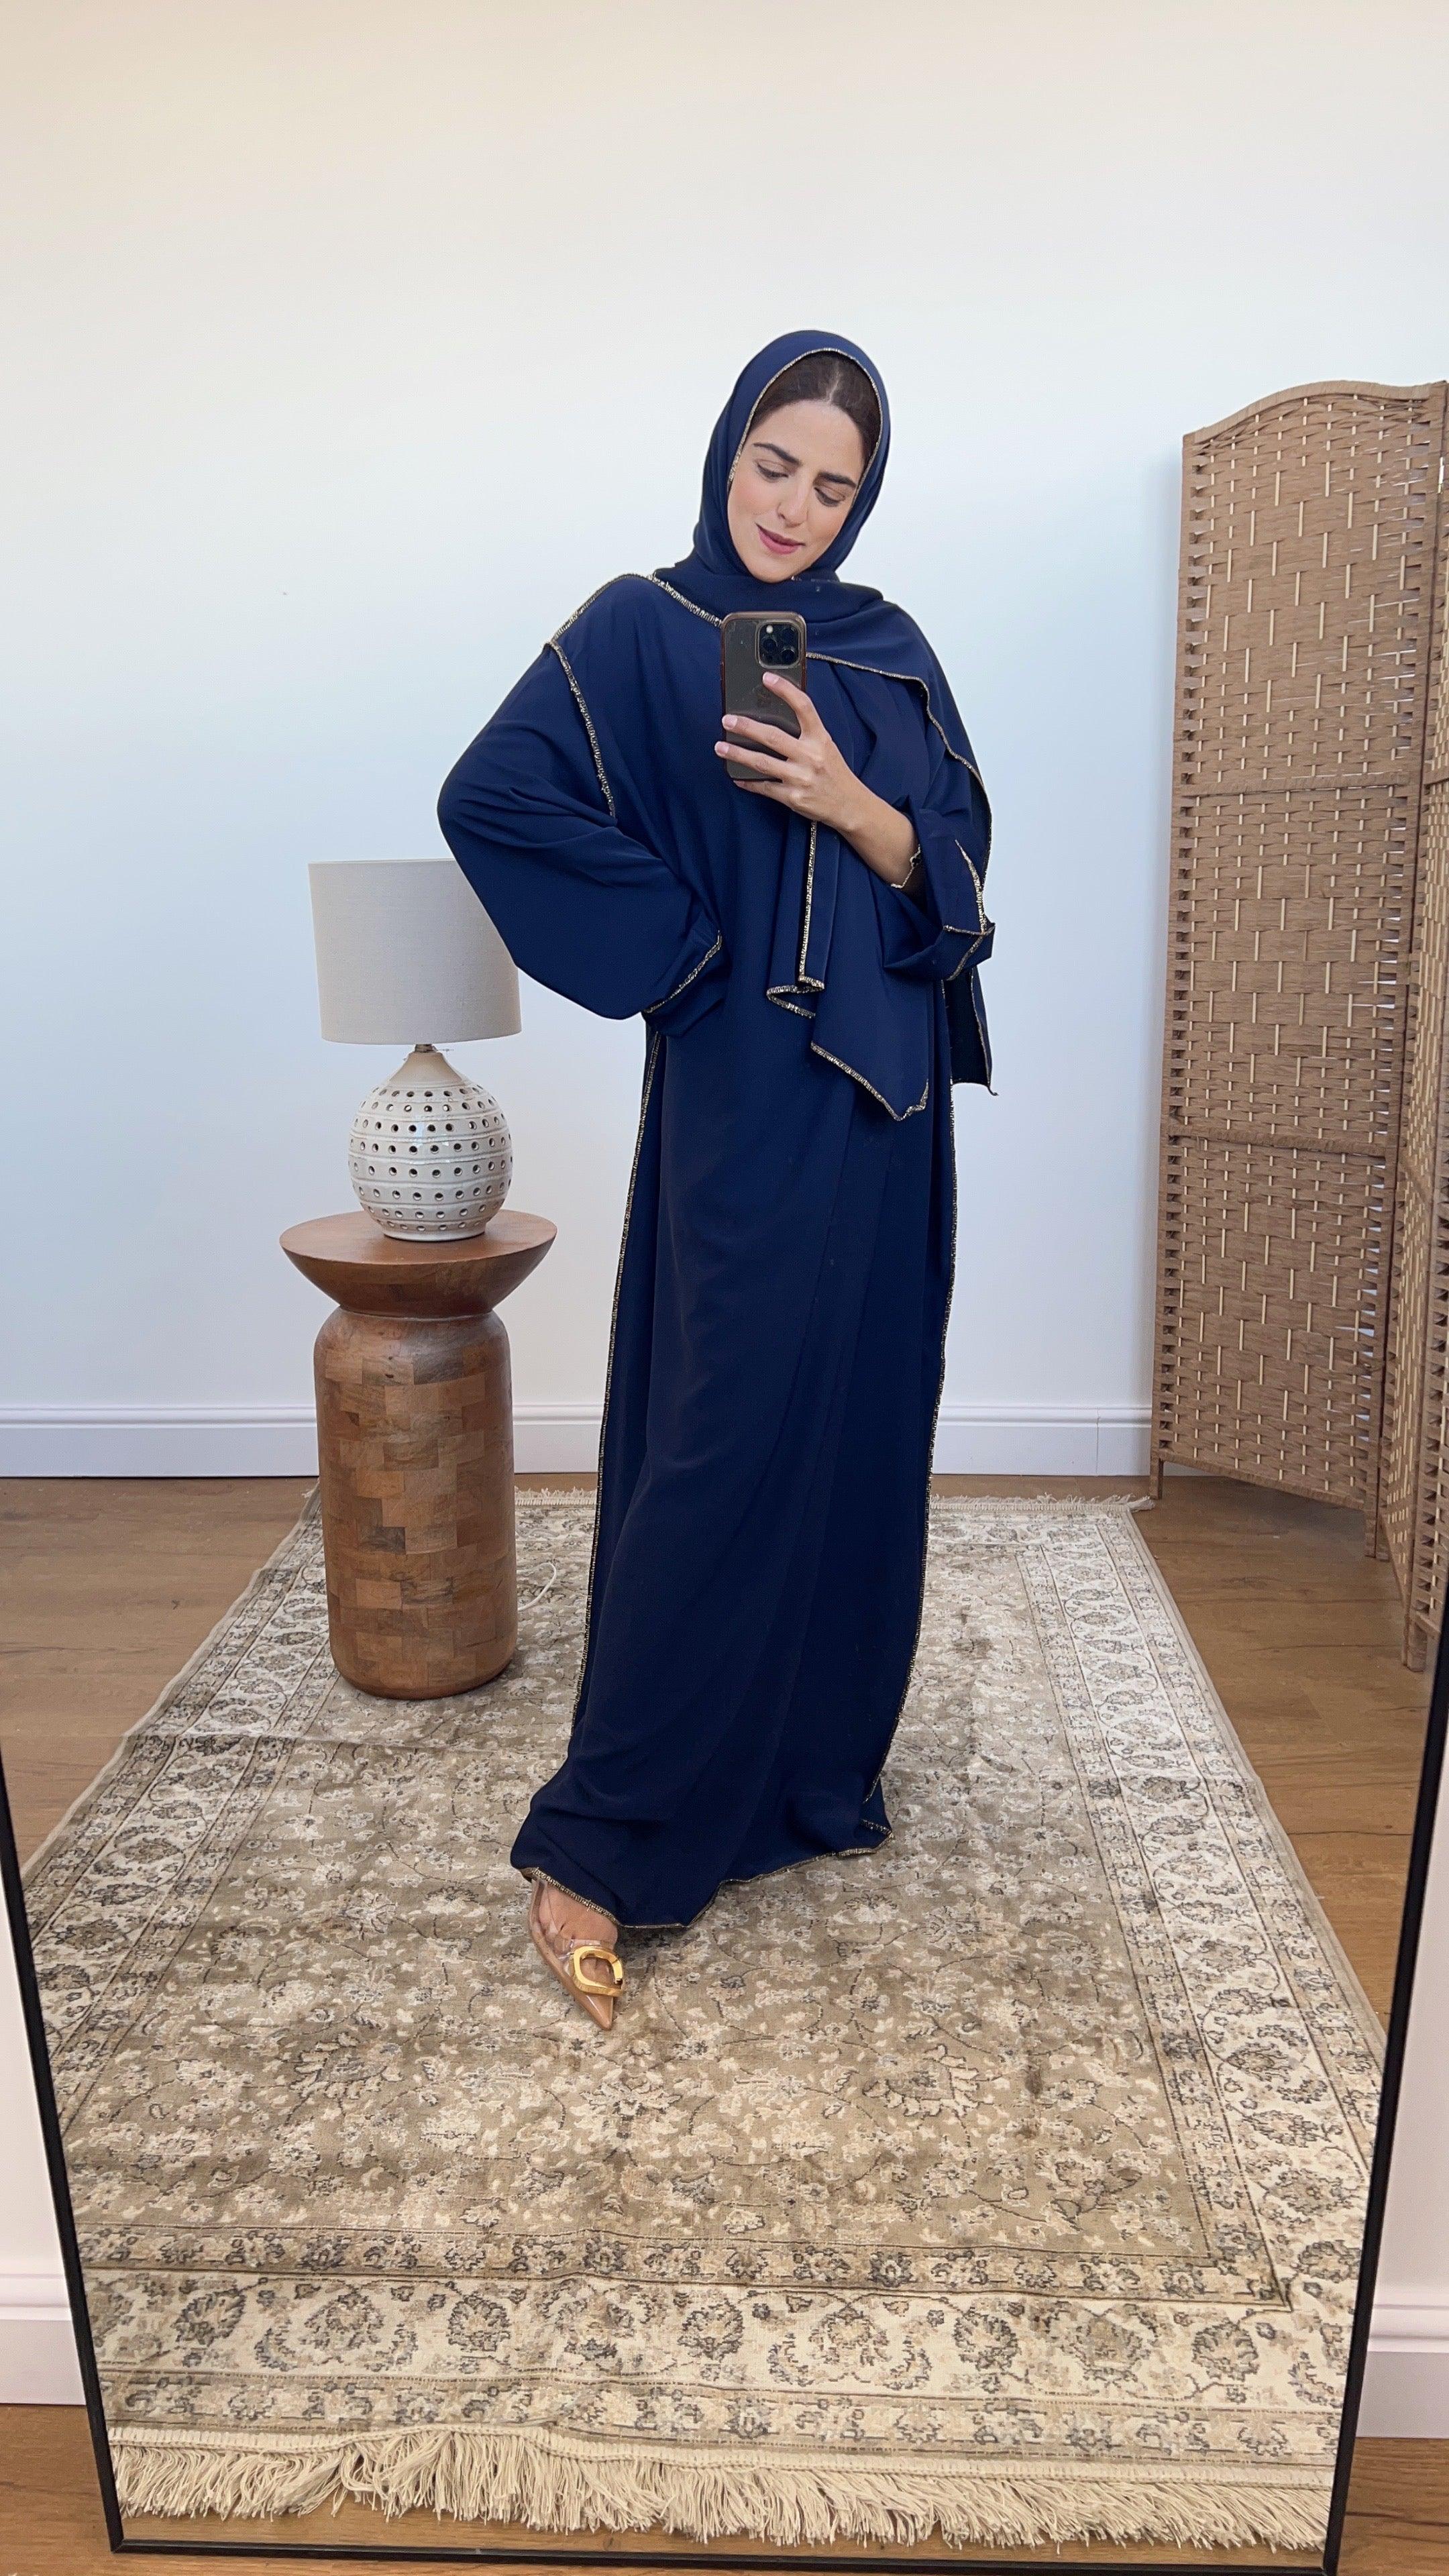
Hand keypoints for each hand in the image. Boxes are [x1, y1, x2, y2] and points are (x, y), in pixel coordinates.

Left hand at [714, 674, 862, 831]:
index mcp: (820, 739)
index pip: (803, 707)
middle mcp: (810, 757)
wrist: (849, 806)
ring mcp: (800, 778)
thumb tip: (774, 718)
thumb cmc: (834, 773)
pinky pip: (764, 788)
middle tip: (728, 719)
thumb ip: (806, 734)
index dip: (785, 691)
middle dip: (746, 727)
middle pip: (773, 736)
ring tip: (721, 746)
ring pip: (762, 763)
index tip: (767, 678)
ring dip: (737, 754)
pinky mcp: (792, 798)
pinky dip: (748, 782)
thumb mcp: (826, 747)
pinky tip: (736, 776)